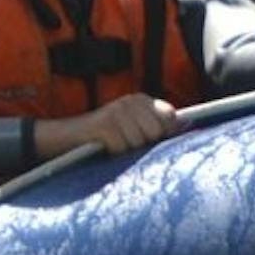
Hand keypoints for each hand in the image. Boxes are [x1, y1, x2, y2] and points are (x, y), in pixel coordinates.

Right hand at [46, 95, 181, 157]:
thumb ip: (160, 126)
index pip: (170, 118)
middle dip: (143, 145)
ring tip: (114, 146)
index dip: (163, 135)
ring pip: (139, 142)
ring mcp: (116, 110)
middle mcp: (130, 101)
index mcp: (142, 100)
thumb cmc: (106, 138)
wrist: (67, 138)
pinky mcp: (103, 124)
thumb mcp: (134, 129)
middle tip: (125, 145)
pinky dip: (114, 153)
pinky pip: (121, 147)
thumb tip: (188, 123)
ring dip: (126, 152)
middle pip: (156, 133)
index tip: (147, 141)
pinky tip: (104, 148)